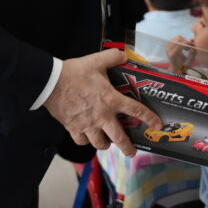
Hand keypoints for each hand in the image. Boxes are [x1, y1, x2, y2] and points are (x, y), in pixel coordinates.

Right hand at [43, 48, 162, 156]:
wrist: (50, 83)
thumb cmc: (74, 73)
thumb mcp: (96, 60)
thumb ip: (114, 57)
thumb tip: (124, 56)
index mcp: (111, 100)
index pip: (136, 111)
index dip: (149, 119)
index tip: (157, 125)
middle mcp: (101, 116)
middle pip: (119, 138)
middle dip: (128, 148)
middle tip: (132, 152)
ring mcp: (86, 125)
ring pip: (99, 143)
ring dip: (106, 144)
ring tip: (107, 142)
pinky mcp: (72, 128)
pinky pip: (81, 141)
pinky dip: (85, 141)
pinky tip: (87, 136)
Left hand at [165, 36, 194, 70]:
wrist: (175, 68)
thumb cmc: (183, 66)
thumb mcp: (189, 63)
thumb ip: (192, 55)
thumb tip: (193, 47)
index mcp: (173, 55)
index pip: (180, 44)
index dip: (188, 43)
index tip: (192, 45)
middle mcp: (169, 50)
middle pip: (178, 38)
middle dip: (185, 41)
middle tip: (188, 47)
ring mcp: (167, 47)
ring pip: (177, 37)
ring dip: (183, 41)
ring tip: (185, 48)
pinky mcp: (168, 45)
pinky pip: (175, 38)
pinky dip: (181, 41)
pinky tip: (182, 47)